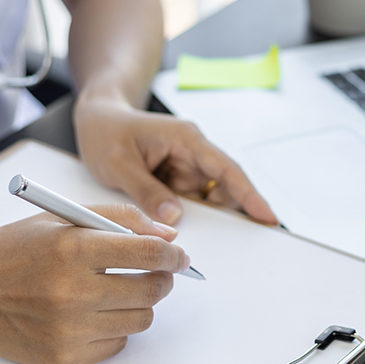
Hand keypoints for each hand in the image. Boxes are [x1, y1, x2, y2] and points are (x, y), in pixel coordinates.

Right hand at [0, 206, 187, 363]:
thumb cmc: (12, 250)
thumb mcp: (63, 218)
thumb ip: (120, 219)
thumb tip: (167, 238)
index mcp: (72, 249)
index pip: (147, 255)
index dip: (173, 256)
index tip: (179, 257)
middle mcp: (70, 292)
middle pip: (151, 291)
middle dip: (161, 279)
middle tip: (152, 273)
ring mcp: (66, 330)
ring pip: (140, 320)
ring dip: (138, 304)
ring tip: (115, 291)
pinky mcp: (62, 358)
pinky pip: (116, 344)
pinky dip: (114, 328)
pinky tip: (91, 313)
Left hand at [74, 97, 276, 225]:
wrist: (97, 120)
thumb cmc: (107, 131)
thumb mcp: (118, 163)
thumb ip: (146, 191)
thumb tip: (174, 218)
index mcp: (186, 139)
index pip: (226, 169)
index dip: (249, 194)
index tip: (267, 216)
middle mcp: (193, 153)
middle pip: (225, 187)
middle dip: (237, 213)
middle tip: (249, 242)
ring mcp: (187, 168)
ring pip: (210, 199)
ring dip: (212, 219)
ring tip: (217, 243)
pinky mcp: (178, 181)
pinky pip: (193, 203)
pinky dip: (195, 219)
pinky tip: (193, 234)